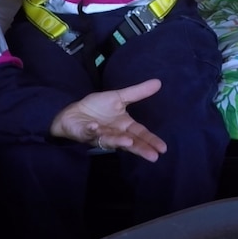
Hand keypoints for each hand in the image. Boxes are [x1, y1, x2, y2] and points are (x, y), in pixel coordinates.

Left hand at [49, 78, 167, 161]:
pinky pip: (89, 132)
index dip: (151, 140)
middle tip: (153, 156)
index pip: (140, 134)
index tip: (163, 148)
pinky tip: (94, 127)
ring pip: (111, 140)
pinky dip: (91, 130)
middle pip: (130, 143)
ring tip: (128, 142)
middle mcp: (115, 134)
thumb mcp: (119, 97)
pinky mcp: (85, 133)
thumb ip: (138, 92)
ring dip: (118, 141)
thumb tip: (158, 82)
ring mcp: (100, 135)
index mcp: (125, 126)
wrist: (75, 112)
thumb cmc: (98, 107)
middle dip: (140, 149)